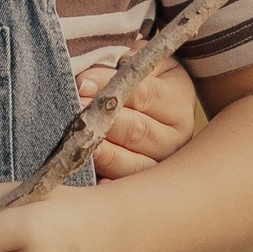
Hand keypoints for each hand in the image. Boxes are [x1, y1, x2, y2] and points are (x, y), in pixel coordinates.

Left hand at [80, 52, 199, 177]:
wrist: (161, 108)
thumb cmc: (146, 81)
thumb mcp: (143, 65)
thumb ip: (123, 67)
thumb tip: (85, 82)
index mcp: (177, 102)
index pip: (143, 94)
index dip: (110, 88)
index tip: (81, 84)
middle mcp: (177, 137)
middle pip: (137, 131)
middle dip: (102, 122)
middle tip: (74, 114)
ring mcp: (163, 164)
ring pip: (133, 162)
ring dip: (103, 153)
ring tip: (79, 144)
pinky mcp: (146, 183)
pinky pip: (126, 186)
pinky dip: (110, 184)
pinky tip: (96, 182)